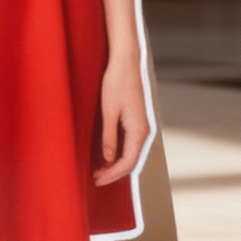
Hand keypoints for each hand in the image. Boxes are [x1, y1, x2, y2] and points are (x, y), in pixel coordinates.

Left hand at [94, 55, 148, 185]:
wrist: (126, 62)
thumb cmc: (117, 83)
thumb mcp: (109, 112)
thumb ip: (109, 138)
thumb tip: (109, 159)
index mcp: (139, 131)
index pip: (128, 163)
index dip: (112, 174)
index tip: (97, 179)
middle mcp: (144, 130)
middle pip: (132, 161)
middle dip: (114, 173)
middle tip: (96, 179)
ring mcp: (142, 125)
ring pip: (132, 153)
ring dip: (116, 164)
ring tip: (99, 170)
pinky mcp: (137, 120)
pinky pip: (130, 143)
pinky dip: (119, 153)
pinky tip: (107, 155)